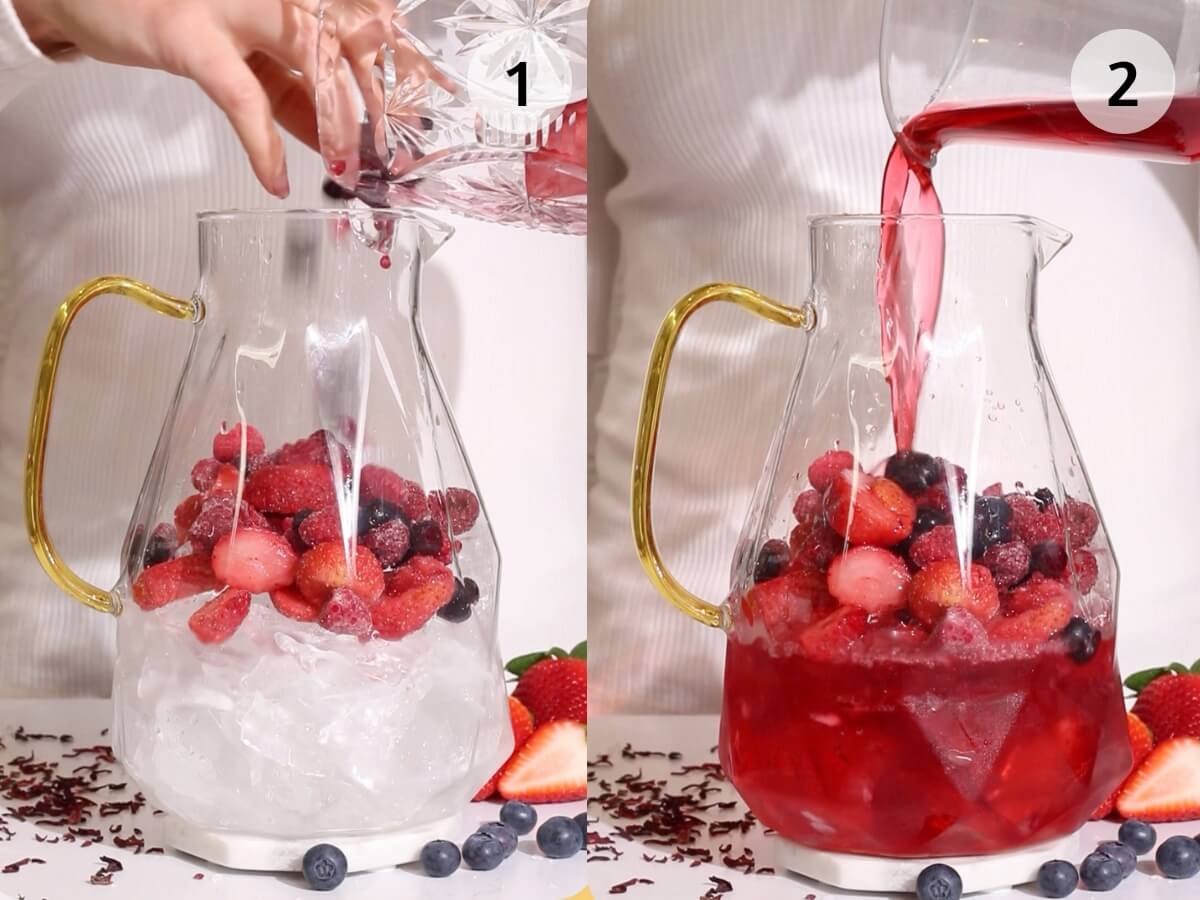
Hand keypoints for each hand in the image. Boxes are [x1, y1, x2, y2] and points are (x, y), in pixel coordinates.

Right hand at [13, 0, 447, 197]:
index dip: (403, 61)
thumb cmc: (166, 13)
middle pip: (348, 36)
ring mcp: (229, 4)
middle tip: (415, 137)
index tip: (440, 96)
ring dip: (341, 119)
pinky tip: (276, 179)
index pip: (359, 22)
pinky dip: (262, 141)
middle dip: (390, 89)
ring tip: (359, 166)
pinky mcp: (185, 33)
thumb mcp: (246, 51)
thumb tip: (342, 139)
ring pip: (309, 58)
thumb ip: (292, 87)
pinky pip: (238, 94)